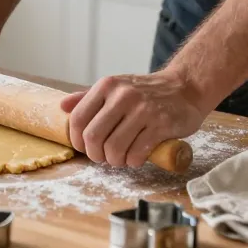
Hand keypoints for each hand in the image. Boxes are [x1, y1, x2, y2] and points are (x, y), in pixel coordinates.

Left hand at [59, 69, 206, 167]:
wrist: (185, 88)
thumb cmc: (146, 92)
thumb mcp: (115, 88)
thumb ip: (88, 97)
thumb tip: (62, 107)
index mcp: (107, 86)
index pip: (78, 118)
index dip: (76, 140)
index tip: (84, 148)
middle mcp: (123, 96)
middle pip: (93, 137)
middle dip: (95, 154)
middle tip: (102, 157)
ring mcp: (144, 110)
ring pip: (115, 148)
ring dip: (115, 161)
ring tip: (120, 158)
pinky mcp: (162, 124)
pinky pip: (137, 153)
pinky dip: (133, 161)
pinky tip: (135, 158)